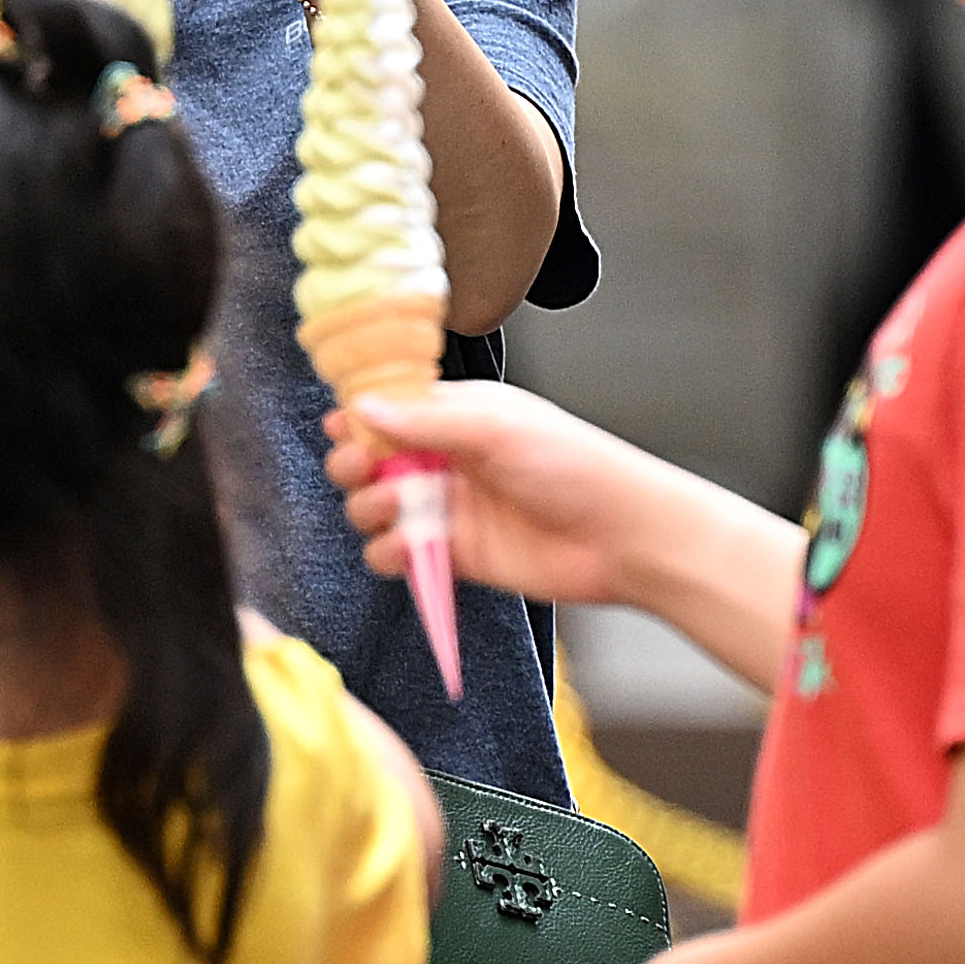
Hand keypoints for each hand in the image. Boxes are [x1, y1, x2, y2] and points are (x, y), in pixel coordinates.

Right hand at [324, 382, 679, 608]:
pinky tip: (406, 548)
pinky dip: (391, 554)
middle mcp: (448, 460)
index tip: (343, 427)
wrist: (621, 537)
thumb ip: (426, 421)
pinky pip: (400, 556)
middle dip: (354, 464)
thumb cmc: (576, 467)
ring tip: (394, 508)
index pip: (391, 409)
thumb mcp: (497, 428)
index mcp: (458, 417)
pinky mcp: (455, 556)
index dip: (359, 417)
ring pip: (377, 509)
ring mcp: (450, 509)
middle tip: (361, 468)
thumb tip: (365, 407)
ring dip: (370, 509)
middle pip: (372, 461)